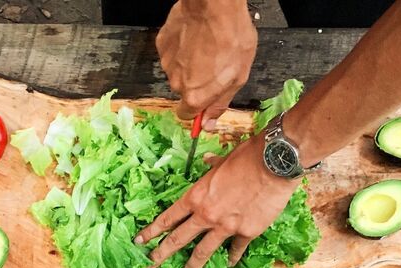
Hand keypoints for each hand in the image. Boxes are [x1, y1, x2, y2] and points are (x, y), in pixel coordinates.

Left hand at [135, 135, 295, 267]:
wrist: (274, 164)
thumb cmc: (247, 156)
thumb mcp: (223, 160)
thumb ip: (212, 167)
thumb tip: (206, 162)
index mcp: (196, 197)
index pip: (168, 218)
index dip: (152, 231)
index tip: (140, 241)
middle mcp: (206, 215)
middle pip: (179, 239)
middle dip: (162, 253)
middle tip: (151, 264)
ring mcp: (226, 227)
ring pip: (203, 251)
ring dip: (192, 265)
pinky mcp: (247, 232)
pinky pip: (236, 249)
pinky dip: (232, 256)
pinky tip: (229, 263)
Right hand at [156, 0, 256, 128]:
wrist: (215, 7)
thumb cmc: (231, 38)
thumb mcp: (237, 77)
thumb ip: (220, 103)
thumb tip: (208, 124)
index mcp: (194, 96)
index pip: (187, 115)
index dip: (197, 109)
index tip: (205, 101)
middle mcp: (176, 83)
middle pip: (184, 91)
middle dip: (197, 82)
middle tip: (214, 66)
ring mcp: (167, 63)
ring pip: (178, 70)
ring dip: (190, 64)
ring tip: (206, 47)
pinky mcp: (162, 44)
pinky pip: (172, 53)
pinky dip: (182, 48)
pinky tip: (196, 37)